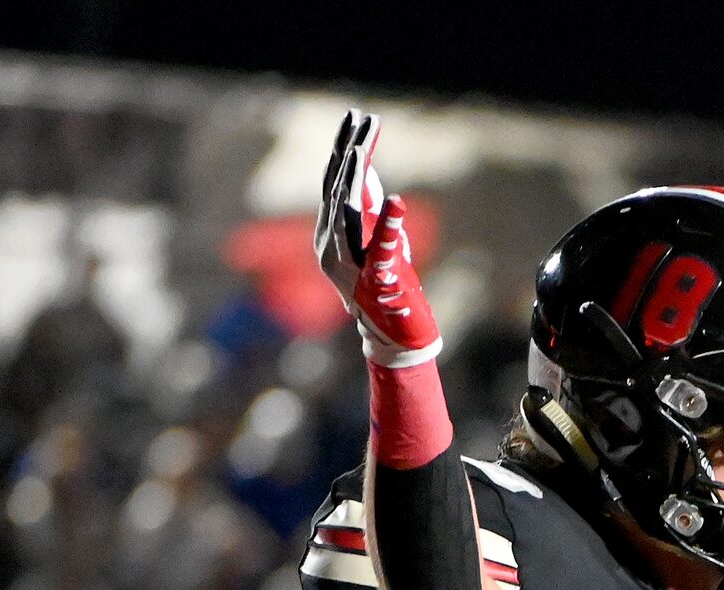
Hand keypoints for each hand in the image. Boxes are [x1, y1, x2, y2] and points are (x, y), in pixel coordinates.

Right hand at [315, 110, 440, 367]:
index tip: (356, 116)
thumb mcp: (376, 240)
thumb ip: (368, 208)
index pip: (334, 182)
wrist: (393, 339)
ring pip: (346, 214)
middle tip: (358, 118)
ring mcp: (347, 267)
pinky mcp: (373, 283)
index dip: (344, 148)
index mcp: (328, 234)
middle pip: (336, 189)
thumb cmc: (387, 289)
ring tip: (360, 147)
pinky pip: (379, 250)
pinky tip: (396, 200)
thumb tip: (366, 168)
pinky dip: (387, 224)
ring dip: (353, 179)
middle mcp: (329, 247)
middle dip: (347, 151)